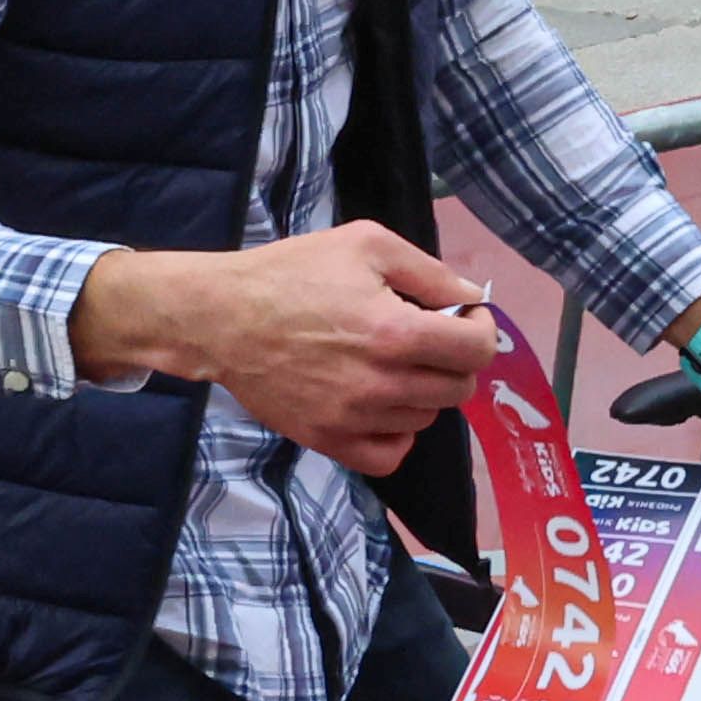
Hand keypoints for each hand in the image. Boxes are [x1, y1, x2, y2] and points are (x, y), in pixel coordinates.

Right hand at [72, 224, 492, 473]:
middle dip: (454, 359)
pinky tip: (383, 405)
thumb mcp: (368, 245)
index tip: (463, 318)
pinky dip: (398, 433)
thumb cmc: (292, 273)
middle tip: (427, 338)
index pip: (478, 351)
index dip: (481, 329)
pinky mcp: (327, 441)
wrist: (219, 318)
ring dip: (423, 391)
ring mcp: (353, 419)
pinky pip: (391, 455)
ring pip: (427, 418)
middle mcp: (380, 384)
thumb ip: (432, 273)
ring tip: (392, 364)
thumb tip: (472, 300)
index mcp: (396, 333)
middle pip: (458, 388)